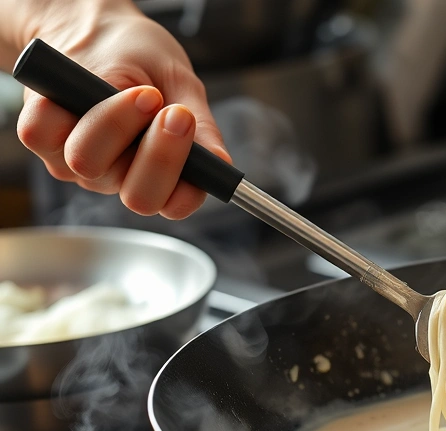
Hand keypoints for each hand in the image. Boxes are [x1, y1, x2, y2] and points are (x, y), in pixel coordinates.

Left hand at [12, 0, 227, 218]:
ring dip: (110, 121)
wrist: (96, 31)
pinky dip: (57, 107)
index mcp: (164, 171)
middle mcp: (122, 176)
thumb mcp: (182, 85)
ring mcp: (80, 163)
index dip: (182, 175)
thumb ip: (202, 128)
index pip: (177, 202)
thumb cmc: (143, 59)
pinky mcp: (42, 140)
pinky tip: (78, 87)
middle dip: (156, 154)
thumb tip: (220, 164)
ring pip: (89, 164)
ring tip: (128, 88)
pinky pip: (42, 135)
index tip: (186, 122)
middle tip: (163, 105)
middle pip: (139, 196)